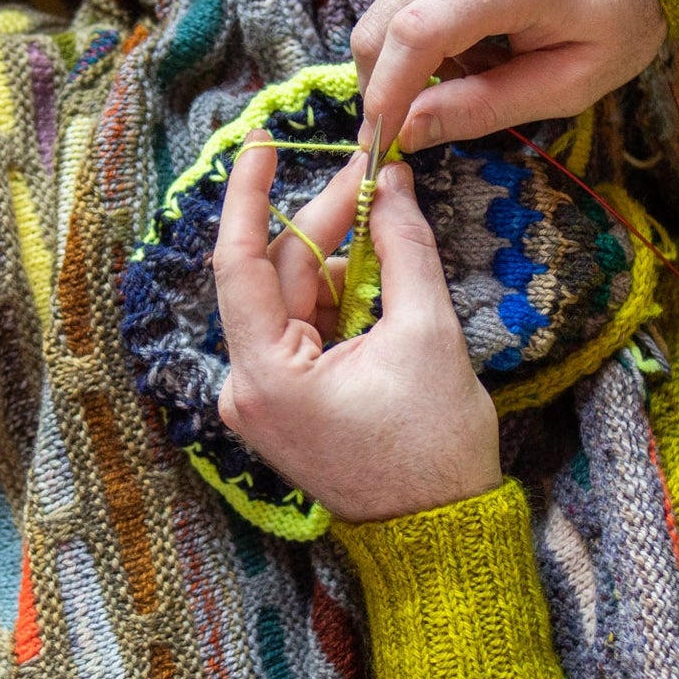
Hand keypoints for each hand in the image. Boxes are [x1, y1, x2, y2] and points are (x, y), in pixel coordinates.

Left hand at [213, 133, 501, 522]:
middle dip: (323, 224)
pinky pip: (300, 331)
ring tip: (389, 229)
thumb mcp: (427, 333)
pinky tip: (377, 281)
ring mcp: (260, 401)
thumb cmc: (435, 448)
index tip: (262, 143)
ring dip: (336, 262)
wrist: (440, 534)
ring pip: (289, 301)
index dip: (248, 195)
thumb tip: (390, 184)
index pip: (238, 262)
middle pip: (273, 277)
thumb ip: (402, 248)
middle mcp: (246, 388)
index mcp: (266, 375)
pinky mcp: (282, 406)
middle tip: (374, 176)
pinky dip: (335, 300)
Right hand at [353, 0, 665, 151]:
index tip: (380, 140)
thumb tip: (409, 131)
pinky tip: (476, 34)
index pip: (415, 33)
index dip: (386, 93)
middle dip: (383, 86)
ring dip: (413, 57)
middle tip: (418, 123)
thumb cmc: (620, 11)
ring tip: (480, 67)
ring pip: (387, 10)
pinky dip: (424, 27)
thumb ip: (488, 107)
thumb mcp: (571, 82)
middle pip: (380, 21)